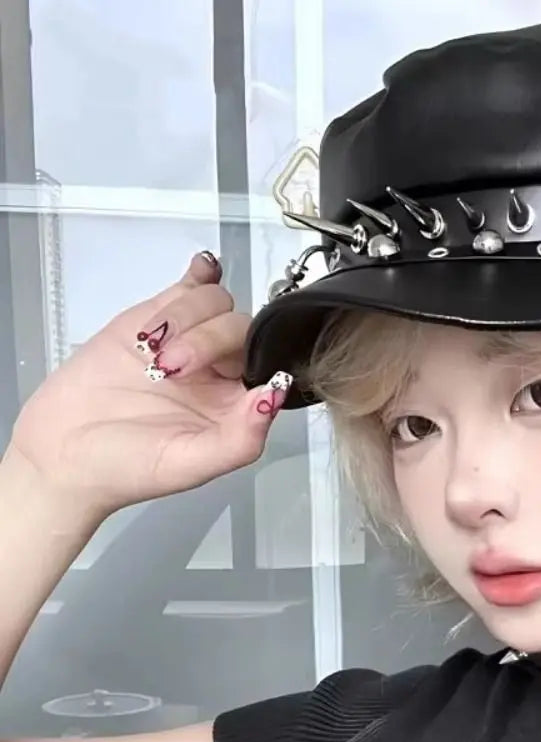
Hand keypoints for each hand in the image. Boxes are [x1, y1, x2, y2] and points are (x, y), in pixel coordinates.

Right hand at [6, 252, 290, 519]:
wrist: (60, 454)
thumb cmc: (126, 467)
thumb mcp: (191, 465)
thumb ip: (241, 438)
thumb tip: (274, 397)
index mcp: (237, 407)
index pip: (268, 364)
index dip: (252, 358)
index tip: (224, 369)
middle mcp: (219, 373)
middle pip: (240, 327)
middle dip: (206, 340)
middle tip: (166, 368)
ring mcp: (188, 342)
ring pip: (214, 303)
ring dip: (186, 316)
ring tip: (150, 347)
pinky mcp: (153, 321)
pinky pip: (189, 289)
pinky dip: (200, 274)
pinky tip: (201, 269)